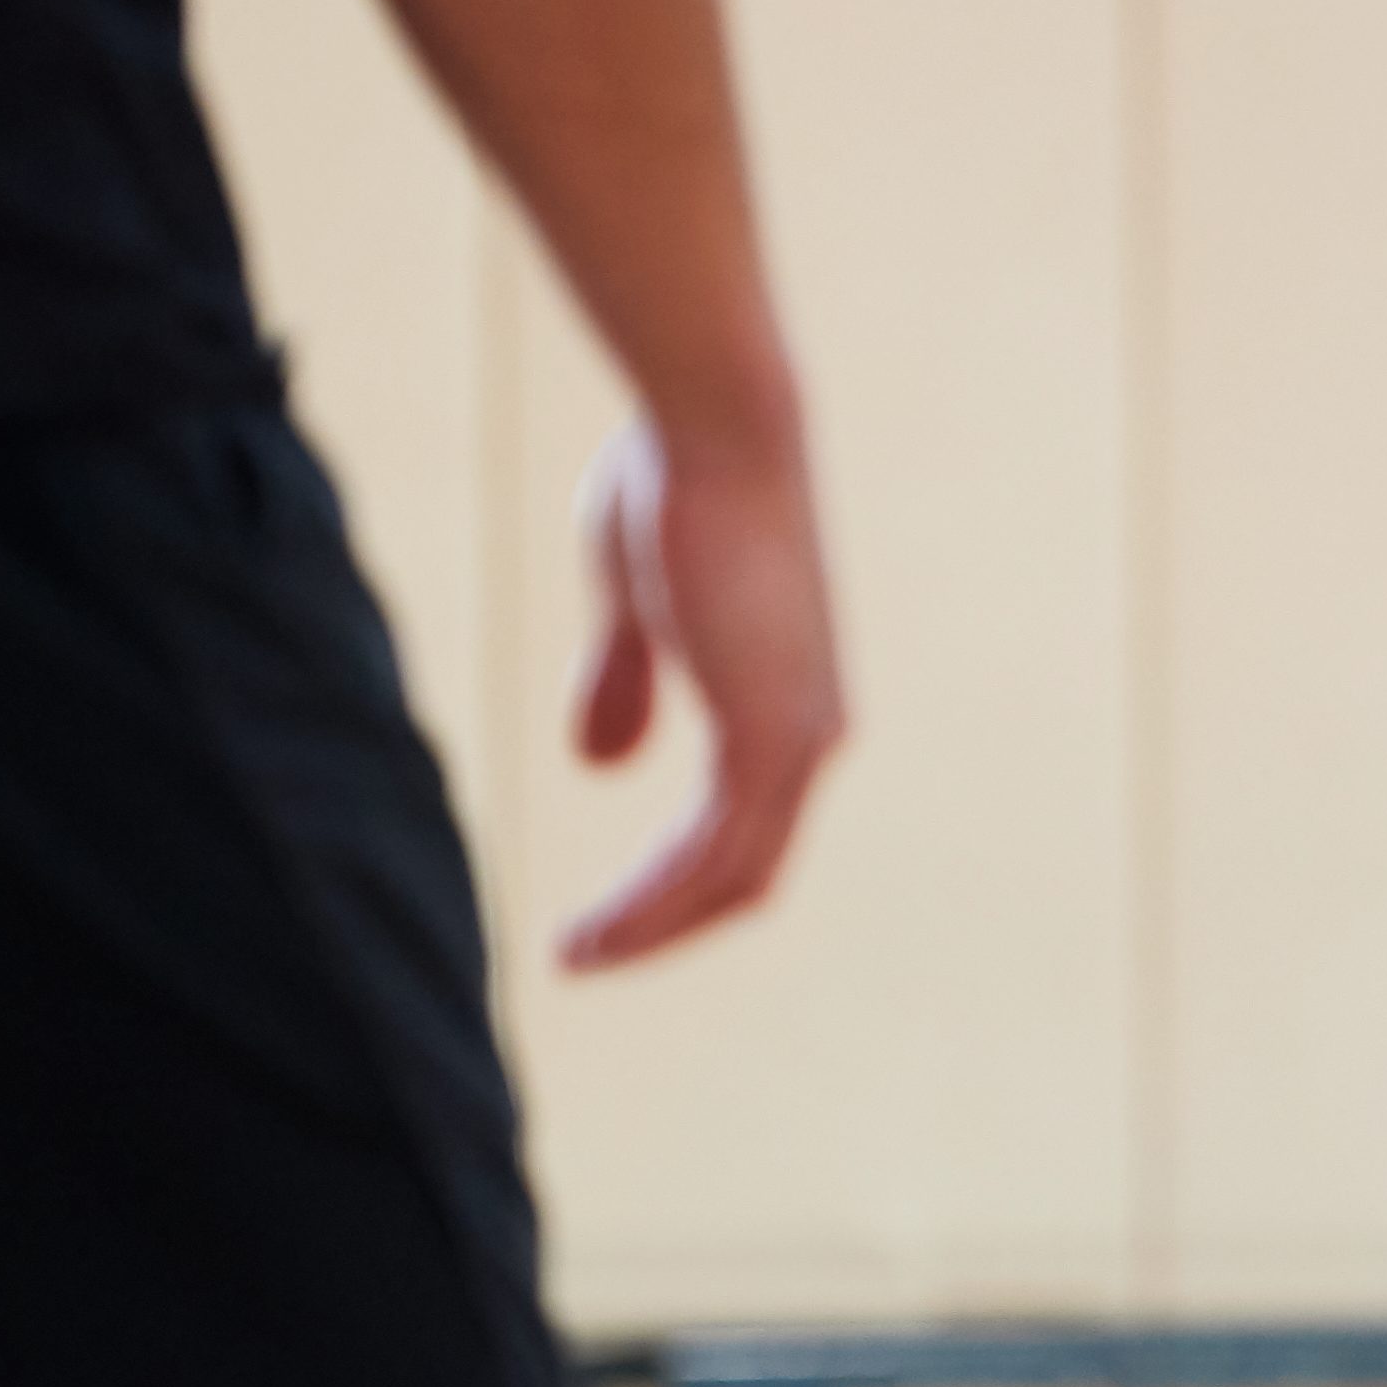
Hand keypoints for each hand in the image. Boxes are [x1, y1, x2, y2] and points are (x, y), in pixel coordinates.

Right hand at [561, 417, 848, 971]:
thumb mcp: (635, 604)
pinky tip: (599, 925)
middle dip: (665, 924)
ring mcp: (801, 738)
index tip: (605, 915)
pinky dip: (658, 898)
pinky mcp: (774, 733)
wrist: (714, 429)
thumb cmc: (672, 491)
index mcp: (787, 707)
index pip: (744, 832)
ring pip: (732, 877)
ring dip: (651, 925)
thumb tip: (603, 766)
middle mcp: (812, 735)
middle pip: (747, 873)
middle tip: (584, 956)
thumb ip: (625, 683)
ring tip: (573, 957)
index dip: (676, 884)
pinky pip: (717, 851)